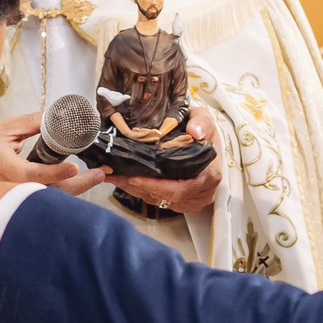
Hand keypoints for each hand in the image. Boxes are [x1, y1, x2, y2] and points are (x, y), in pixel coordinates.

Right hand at [0, 111, 107, 194]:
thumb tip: (55, 116)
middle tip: (99, 174)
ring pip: (49, 200)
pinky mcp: (21, 204)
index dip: (56, 172)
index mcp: (7, 168)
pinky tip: (78, 184)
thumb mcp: (3, 130)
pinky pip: (44, 202)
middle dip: (77, 185)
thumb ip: (30, 123)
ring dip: (74, 190)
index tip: (75, 166)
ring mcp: (18, 199)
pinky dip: (63, 193)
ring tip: (95, 177)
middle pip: (49, 193)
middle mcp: (14, 189)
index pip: (34, 174)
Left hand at [108, 105, 222, 215]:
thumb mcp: (205, 119)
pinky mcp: (180, 203)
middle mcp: (201, 193)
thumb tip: (194, 131)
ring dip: (133, 189)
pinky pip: (157, 200)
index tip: (134, 177)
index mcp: (209, 176)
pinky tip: (124, 179)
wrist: (209, 144)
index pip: (179, 189)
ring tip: (113, 175)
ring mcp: (190, 201)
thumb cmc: (204, 132)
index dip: (155, 186)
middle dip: (136, 186)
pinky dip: (139, 190)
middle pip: (163, 197)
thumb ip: (202, 122)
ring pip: (157, 200)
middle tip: (113, 175)